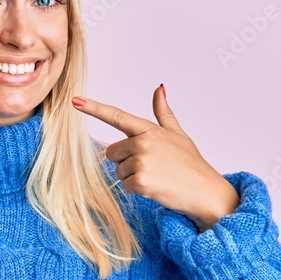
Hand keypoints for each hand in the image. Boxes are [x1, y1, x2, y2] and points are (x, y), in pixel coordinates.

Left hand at [71, 83, 239, 231]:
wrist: (206, 191)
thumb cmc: (191, 164)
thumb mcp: (178, 134)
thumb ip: (163, 113)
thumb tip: (160, 88)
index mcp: (150, 130)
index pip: (117, 116)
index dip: (94, 108)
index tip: (74, 101)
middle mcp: (144, 142)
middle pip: (113, 152)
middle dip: (126, 161)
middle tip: (151, 167)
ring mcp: (142, 161)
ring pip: (119, 171)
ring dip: (133, 177)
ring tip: (156, 177)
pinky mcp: (142, 181)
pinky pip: (126, 186)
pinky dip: (138, 190)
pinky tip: (156, 188)